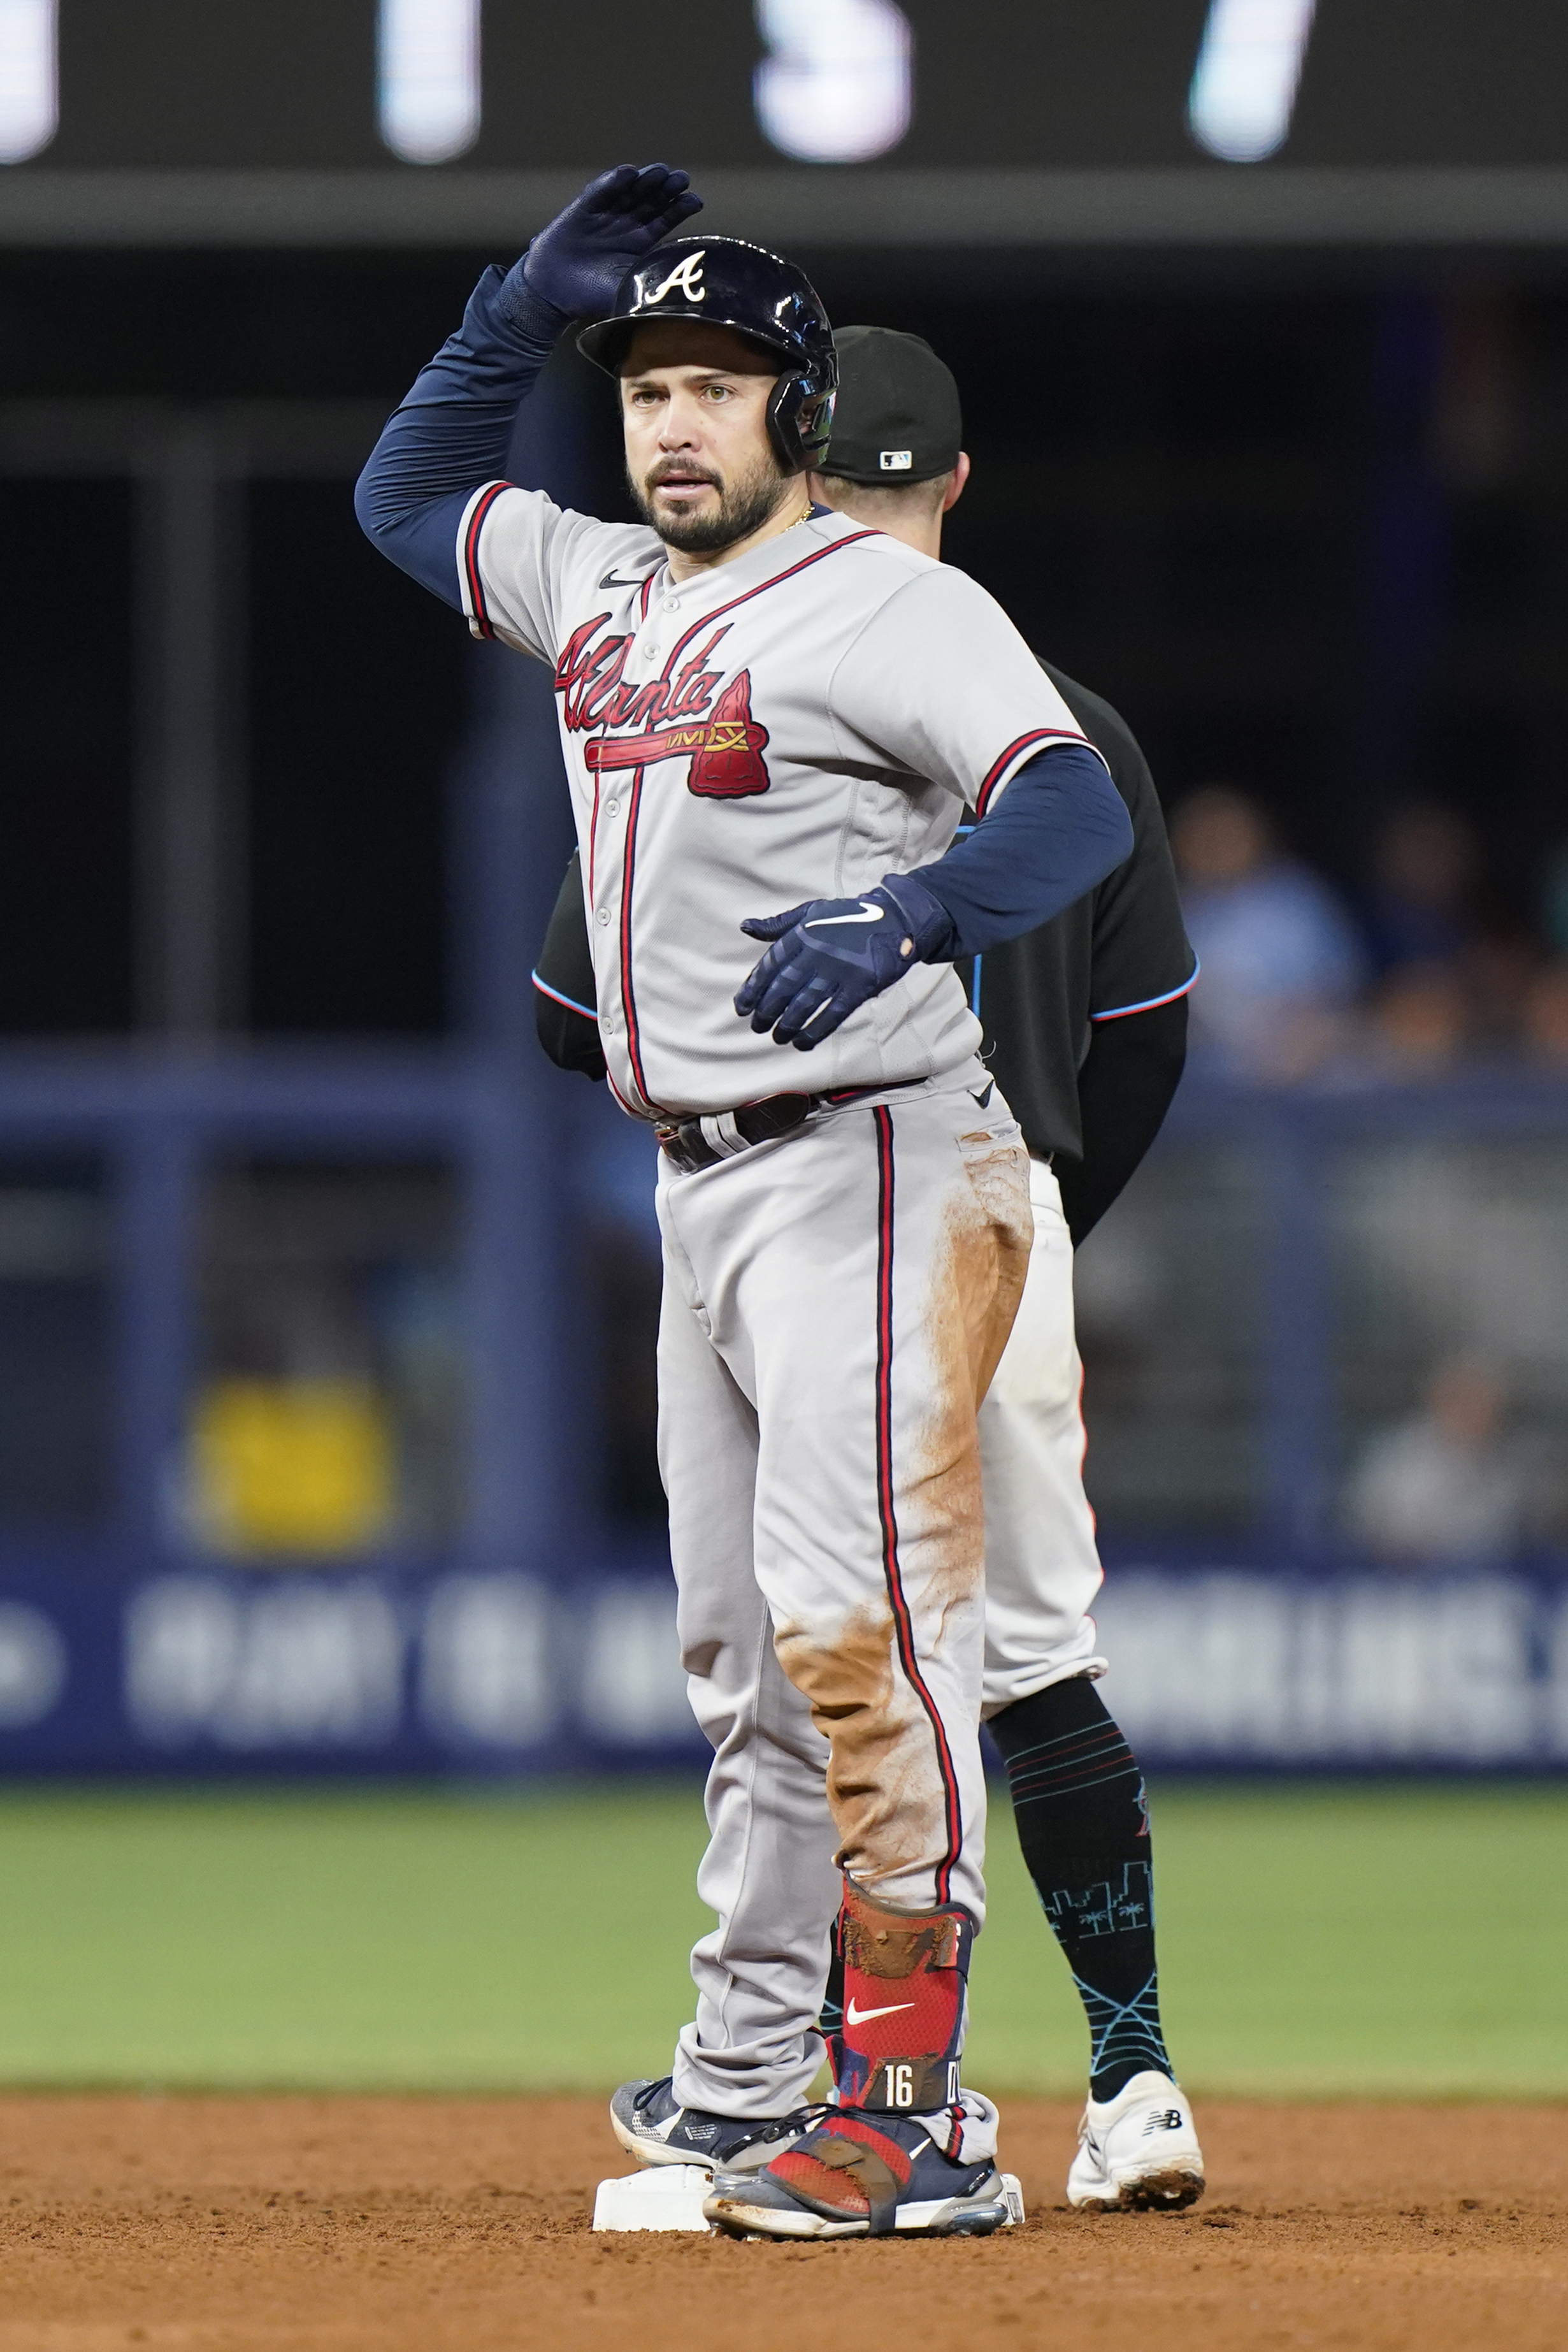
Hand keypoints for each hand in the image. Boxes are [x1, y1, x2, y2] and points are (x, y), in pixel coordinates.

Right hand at [519, 164, 702, 319]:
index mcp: (639, 244)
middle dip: (667, 189)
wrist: (552, 292)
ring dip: (646, 180)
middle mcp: (625, 225)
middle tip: (682, 179)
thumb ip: (650, 283)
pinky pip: (600, 192)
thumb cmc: (590, 296)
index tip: (695, 201)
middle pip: (651, 201)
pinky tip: (628, 173)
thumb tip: (681, 285)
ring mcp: (605, 214)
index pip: (666, 220)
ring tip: (661, 172)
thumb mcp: (628, 290)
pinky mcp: (583, 209)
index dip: (680, 208)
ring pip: (630, 192)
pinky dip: (613, 182)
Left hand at [734, 876, 954, 1050]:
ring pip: (806, 1004)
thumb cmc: (848, 917)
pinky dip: (815, 1031)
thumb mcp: (812, 911)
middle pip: (784, 988)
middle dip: (767, 1011)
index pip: (771, 965)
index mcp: (803, 933)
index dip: (753, 989)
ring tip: (777, 1037)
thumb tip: (745, 926)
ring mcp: (840, 970)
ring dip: (788, 1025)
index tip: (742, 1007)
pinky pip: (834, 1013)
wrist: (895, 919)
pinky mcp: (860, 986)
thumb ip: (779, 923)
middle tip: (757, 1027)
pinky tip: (802, 1042)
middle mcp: (818, 952)